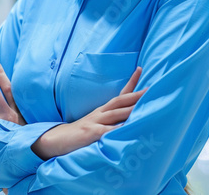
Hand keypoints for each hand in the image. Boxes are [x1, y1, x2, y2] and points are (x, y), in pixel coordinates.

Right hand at [31, 66, 146, 160]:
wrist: (56, 139)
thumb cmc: (79, 134)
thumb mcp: (96, 125)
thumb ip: (110, 122)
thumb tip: (128, 121)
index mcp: (103, 110)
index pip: (120, 93)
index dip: (131, 82)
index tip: (141, 68)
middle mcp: (100, 113)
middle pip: (121, 100)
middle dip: (137, 94)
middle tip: (152, 88)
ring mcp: (95, 122)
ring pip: (115, 113)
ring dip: (130, 108)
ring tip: (144, 105)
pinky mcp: (90, 134)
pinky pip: (105, 131)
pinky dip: (115, 130)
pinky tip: (125, 129)